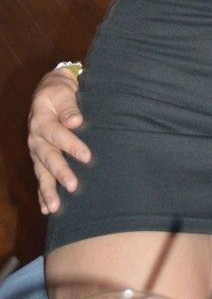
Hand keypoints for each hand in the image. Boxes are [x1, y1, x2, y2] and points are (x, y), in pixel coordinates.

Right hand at [27, 69, 89, 214]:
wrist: (49, 90)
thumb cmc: (59, 91)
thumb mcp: (63, 92)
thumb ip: (69, 107)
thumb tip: (75, 121)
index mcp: (41, 120)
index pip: (57, 134)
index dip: (72, 145)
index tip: (87, 156)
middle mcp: (35, 138)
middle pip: (48, 157)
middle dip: (60, 172)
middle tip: (73, 186)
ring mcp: (36, 150)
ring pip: (41, 172)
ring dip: (48, 190)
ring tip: (55, 207)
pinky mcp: (39, 157)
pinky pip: (39, 177)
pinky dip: (42, 193)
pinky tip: (47, 208)